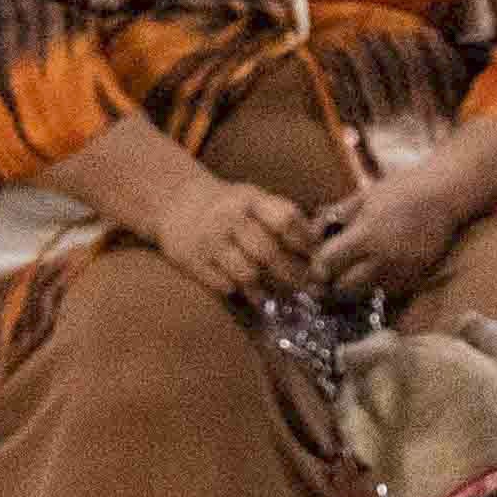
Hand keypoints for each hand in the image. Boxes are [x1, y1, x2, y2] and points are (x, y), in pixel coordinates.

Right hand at [152, 168, 323, 310]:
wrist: (177, 204)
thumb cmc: (229, 206)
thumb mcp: (255, 199)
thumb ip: (282, 218)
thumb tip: (319, 248)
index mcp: (250, 199)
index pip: (284, 219)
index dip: (304, 242)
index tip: (318, 259)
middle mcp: (229, 218)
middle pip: (268, 252)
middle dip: (294, 275)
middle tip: (312, 290)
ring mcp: (209, 241)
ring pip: (247, 273)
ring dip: (270, 289)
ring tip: (285, 297)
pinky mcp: (192, 261)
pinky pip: (224, 285)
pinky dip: (242, 293)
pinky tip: (255, 296)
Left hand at [311, 164, 483, 301]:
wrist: (447, 195)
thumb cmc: (402, 188)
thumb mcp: (363, 196)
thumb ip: (335, 216)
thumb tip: (310, 235)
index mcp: (366, 234)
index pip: (328, 263)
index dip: (317, 267)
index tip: (315, 265)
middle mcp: (383, 258)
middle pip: (343, 288)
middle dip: (332, 284)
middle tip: (328, 277)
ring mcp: (401, 271)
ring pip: (365, 294)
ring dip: (353, 289)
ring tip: (349, 277)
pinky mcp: (416, 278)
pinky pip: (387, 292)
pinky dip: (375, 287)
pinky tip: (374, 272)